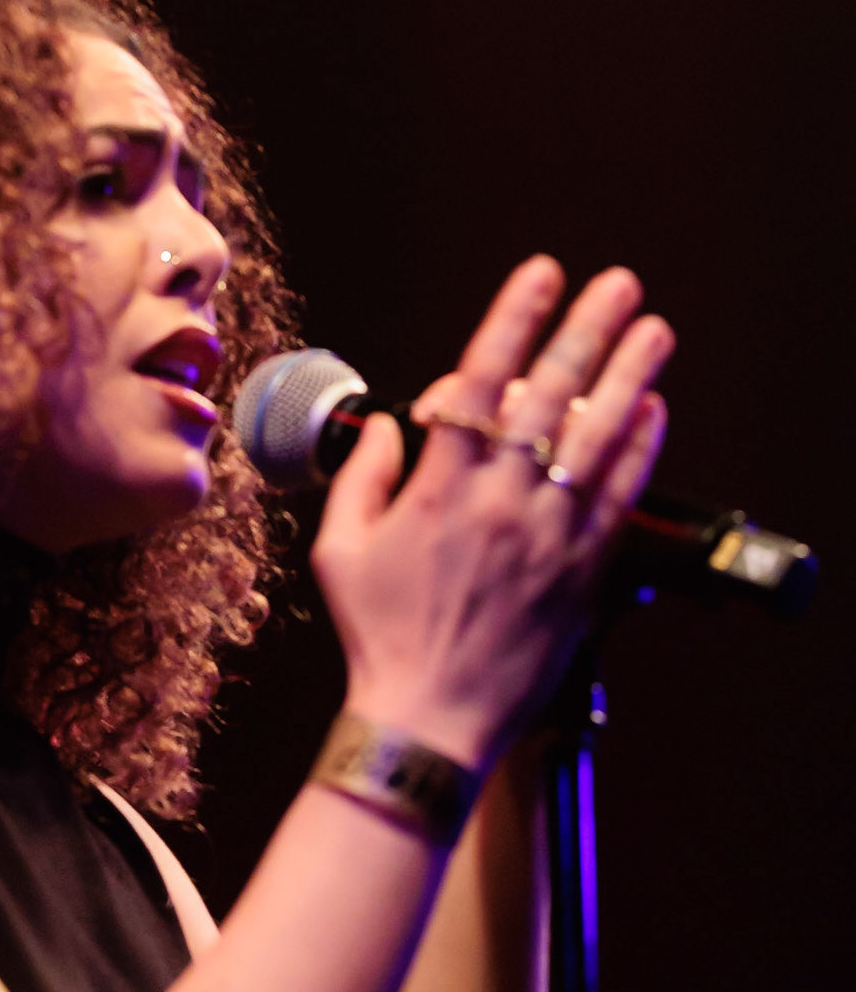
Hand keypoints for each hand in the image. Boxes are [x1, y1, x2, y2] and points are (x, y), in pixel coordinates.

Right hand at [311, 256, 672, 768]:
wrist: (428, 716)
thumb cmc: (378, 637)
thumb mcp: (338, 554)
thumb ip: (360, 481)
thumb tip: (383, 429)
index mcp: (436, 491)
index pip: (479, 384)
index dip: (512, 321)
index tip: (539, 275)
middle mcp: (498, 503)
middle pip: (549, 396)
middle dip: (585, 329)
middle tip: (616, 284)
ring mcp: (546, 535)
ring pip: (596, 438)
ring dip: (629, 375)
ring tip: (653, 328)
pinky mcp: (579, 570)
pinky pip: (618, 496)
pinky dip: (638, 449)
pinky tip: (651, 411)